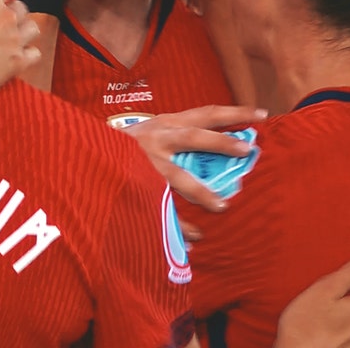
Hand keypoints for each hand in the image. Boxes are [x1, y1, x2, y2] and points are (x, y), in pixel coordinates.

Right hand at [0, 0, 40, 94]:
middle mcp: (6, 17)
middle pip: (21, 6)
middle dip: (12, 15)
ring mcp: (14, 39)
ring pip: (32, 27)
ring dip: (24, 32)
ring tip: (11, 40)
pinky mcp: (19, 61)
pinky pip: (34, 53)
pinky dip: (27, 55)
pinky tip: (16, 58)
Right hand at [121, 104, 265, 228]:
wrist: (86, 152)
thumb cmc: (129, 144)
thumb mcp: (156, 130)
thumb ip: (182, 135)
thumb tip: (227, 145)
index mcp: (167, 123)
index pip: (205, 113)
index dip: (234, 111)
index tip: (263, 114)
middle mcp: (157, 138)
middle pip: (193, 138)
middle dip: (221, 143)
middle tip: (247, 151)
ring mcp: (146, 163)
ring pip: (178, 177)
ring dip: (201, 193)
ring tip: (222, 206)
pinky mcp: (136, 186)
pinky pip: (161, 208)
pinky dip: (178, 225)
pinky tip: (195, 238)